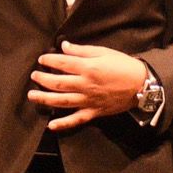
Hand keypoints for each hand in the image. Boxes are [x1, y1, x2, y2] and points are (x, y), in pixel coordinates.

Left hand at [28, 42, 147, 129]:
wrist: (140, 85)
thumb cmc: (122, 65)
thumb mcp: (104, 52)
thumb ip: (82, 50)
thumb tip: (64, 47)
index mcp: (88, 68)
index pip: (63, 63)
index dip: (50, 60)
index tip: (41, 59)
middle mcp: (85, 85)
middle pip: (58, 83)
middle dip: (43, 79)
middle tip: (34, 76)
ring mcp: (88, 101)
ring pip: (62, 101)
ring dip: (45, 99)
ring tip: (32, 96)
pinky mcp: (93, 112)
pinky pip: (76, 119)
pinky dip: (63, 124)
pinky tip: (51, 125)